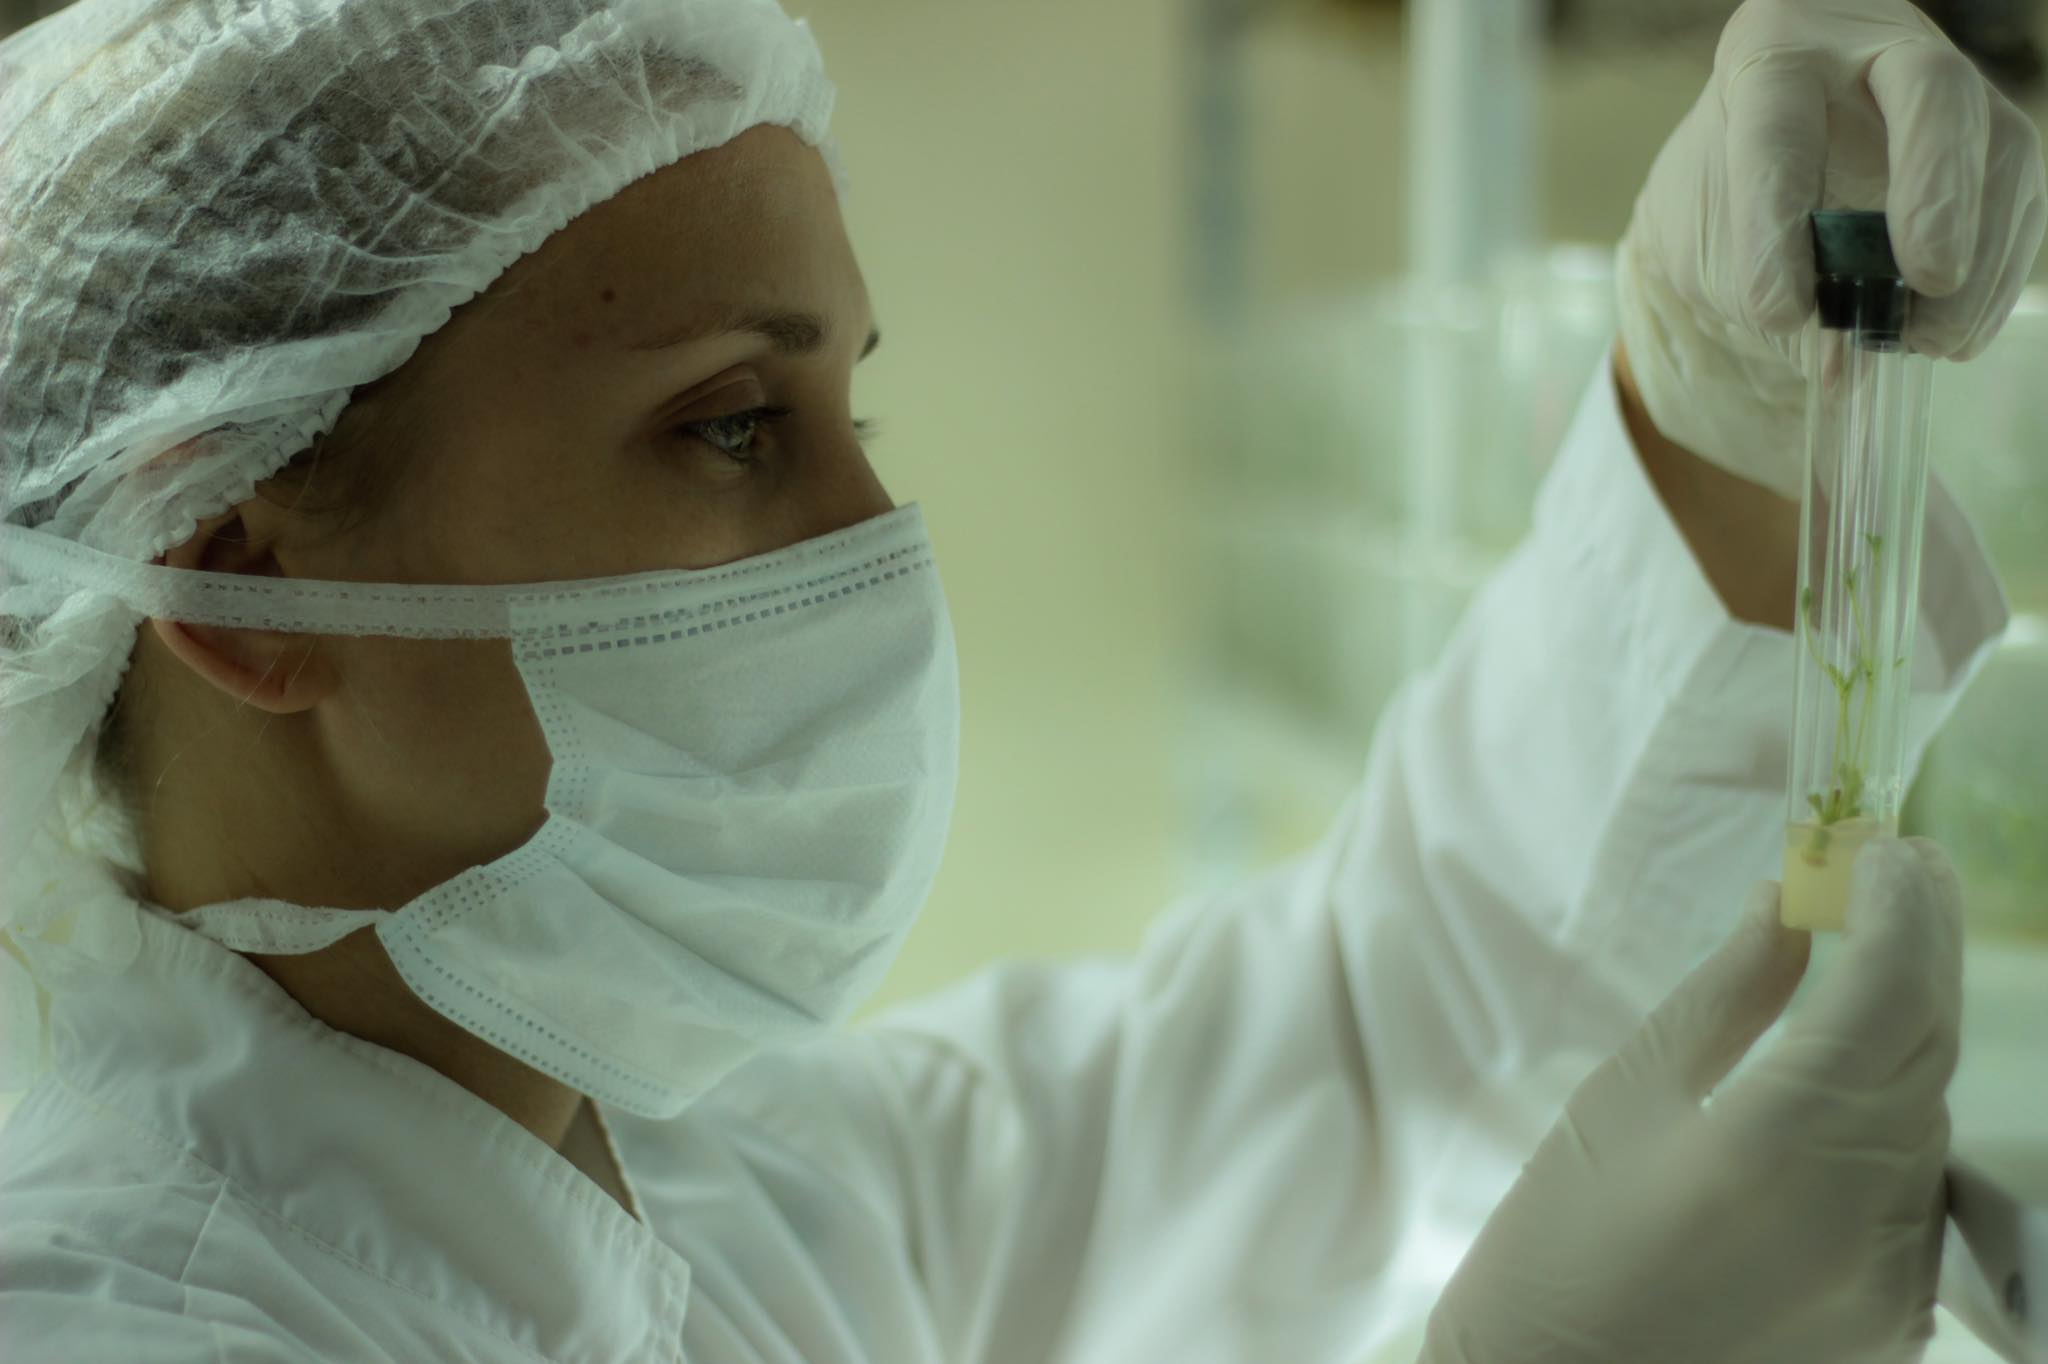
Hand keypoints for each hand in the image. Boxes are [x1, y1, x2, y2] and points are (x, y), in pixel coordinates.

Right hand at [1420, 838, 1963, 1363]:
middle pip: (1927, 1049)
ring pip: (1927, 1117)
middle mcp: (1860, 1216)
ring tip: (1861, 966)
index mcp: (1774, 1147)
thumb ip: (1725, 998)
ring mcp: (1892, 1280)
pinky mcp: (1897, 1324)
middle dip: (1917, 951)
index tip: (1882, 845)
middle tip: (1891, 871)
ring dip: (1905, 1036)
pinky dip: (1892, 1121)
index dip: (1898, 907)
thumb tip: (1786, 906)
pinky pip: (1916, 1191)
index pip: (1888, 995)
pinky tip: (1845, 1087)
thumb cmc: (1556, 1248)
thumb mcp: (1623, 1098)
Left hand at [1616, 0, 2046, 500]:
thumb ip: (1752, 291)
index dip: (1776, 223)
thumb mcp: (1706, 237)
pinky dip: (1994, 278)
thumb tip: (1841, 373)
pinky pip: (2021, 197)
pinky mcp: (1993, 142)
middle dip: (1936, 186)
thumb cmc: (1727, 192)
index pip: (1777, 127)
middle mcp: (1872, 52)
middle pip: (1931, 91)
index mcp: (1773, 55)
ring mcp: (1947, 90)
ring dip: (1981, 255)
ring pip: (1998, 147)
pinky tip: (1955, 334)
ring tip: (1931, 339)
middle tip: (1930, 277)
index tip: (1779, 312)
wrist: (1766, 171)